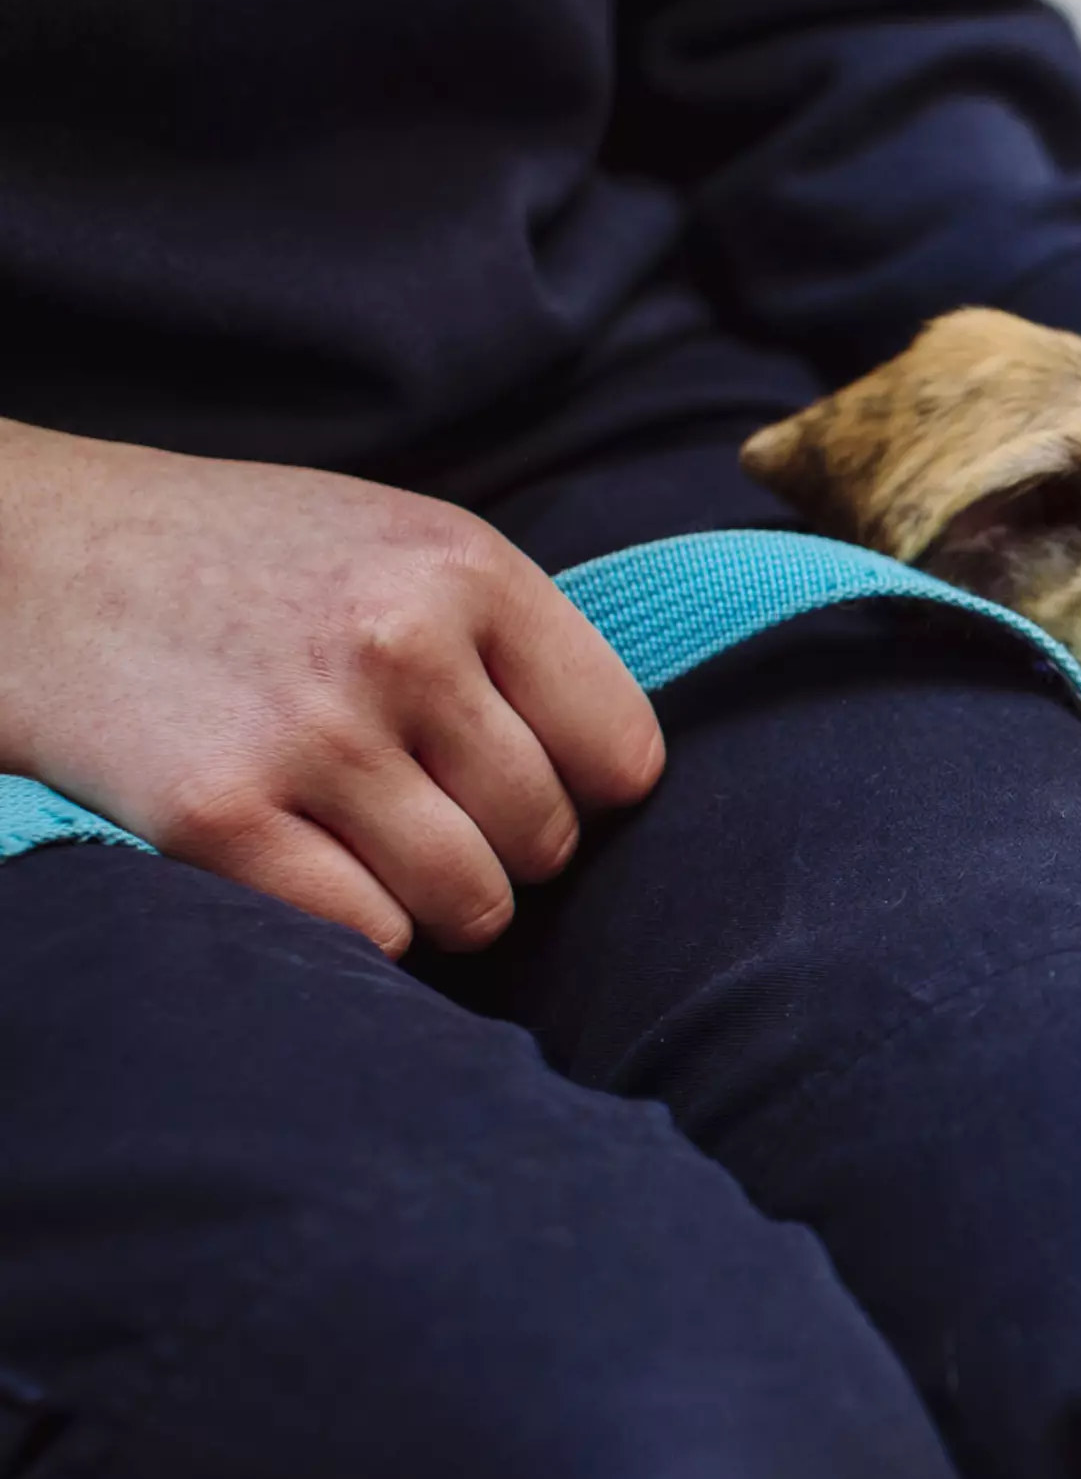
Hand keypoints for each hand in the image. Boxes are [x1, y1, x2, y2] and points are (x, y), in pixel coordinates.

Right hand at [0, 420, 662, 954]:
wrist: (29, 559)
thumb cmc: (241, 564)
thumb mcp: (400, 545)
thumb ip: (514, 644)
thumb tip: (623, 780)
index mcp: (467, 570)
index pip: (622, 753)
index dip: (583, 787)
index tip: (524, 776)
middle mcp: (401, 645)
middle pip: (548, 840)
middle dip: (501, 848)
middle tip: (424, 809)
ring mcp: (311, 734)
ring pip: (471, 903)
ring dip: (434, 900)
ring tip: (372, 841)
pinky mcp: (218, 815)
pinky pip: (368, 933)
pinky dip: (353, 923)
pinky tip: (306, 861)